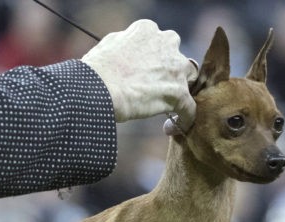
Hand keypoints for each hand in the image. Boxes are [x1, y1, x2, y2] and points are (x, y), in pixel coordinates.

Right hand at [81, 19, 197, 128]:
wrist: (96, 90)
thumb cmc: (95, 71)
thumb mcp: (108, 45)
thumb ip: (123, 44)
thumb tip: (124, 51)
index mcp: (147, 30)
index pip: (159, 42)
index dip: (153, 59)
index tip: (146, 71)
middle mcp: (166, 43)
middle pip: (177, 58)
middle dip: (170, 71)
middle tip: (156, 87)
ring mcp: (174, 68)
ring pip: (188, 79)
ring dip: (180, 90)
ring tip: (167, 106)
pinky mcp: (178, 93)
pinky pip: (189, 107)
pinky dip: (184, 117)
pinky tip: (173, 127)